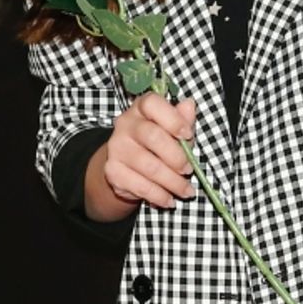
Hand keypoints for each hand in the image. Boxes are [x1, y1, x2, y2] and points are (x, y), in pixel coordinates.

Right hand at [98, 92, 197, 210]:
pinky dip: (159, 195)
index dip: (172, 119)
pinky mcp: (113, 170)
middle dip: (176, 157)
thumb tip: (189, 105)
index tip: (187, 135)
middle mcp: (125, 124)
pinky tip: (169, 200)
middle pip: (152, 136)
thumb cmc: (158, 144)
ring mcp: (116, 147)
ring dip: (172, 182)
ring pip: (149, 166)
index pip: (152, 104)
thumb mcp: (174, 130)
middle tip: (189, 170)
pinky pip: (140, 186)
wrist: (128, 166)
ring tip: (186, 191)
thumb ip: (183, 120)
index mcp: (142, 108)